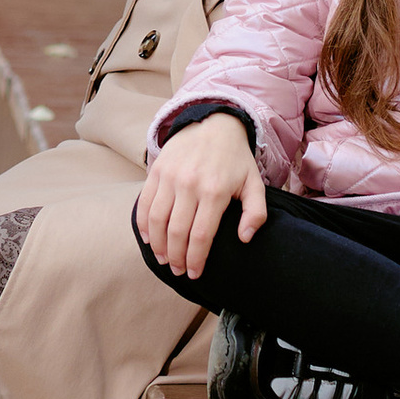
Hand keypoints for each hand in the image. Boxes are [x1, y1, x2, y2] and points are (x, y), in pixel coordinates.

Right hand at [133, 114, 265, 282]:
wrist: (213, 123)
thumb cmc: (235, 160)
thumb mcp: (255, 184)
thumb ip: (255, 213)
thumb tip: (244, 238)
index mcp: (215, 191)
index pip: (201, 235)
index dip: (196, 259)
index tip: (194, 274)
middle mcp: (190, 184)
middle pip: (177, 232)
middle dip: (176, 258)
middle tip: (178, 271)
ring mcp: (170, 177)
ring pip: (157, 220)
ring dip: (158, 245)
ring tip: (164, 259)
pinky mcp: (157, 171)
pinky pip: (145, 203)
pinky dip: (144, 225)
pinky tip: (149, 239)